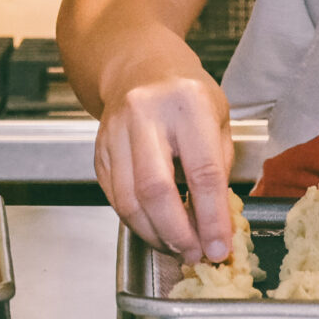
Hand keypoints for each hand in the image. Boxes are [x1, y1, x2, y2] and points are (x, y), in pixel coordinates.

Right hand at [93, 44, 236, 262]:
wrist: (139, 64)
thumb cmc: (187, 92)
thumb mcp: (218, 118)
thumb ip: (219, 168)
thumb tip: (217, 225)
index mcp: (187, 103)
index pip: (202, 171)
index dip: (210, 217)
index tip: (218, 247)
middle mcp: (145, 114)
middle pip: (155, 189)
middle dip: (176, 232)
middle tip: (193, 254)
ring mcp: (115, 131)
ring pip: (128, 198)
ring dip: (153, 233)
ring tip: (175, 247)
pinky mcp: (98, 148)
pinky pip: (113, 195)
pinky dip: (135, 220)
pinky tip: (154, 228)